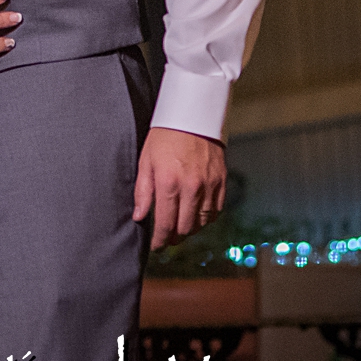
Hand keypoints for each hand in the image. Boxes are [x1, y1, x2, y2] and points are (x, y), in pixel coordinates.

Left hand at [133, 127, 226, 249]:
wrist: (192, 115)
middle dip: (174, 238)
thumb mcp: (146, 161)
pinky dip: (206, 218)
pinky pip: (216, 211)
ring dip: (190, 230)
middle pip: (185, 228)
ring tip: (179, 228)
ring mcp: (209, 185)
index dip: (159, 240)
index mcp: (169, 183)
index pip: (165, 224)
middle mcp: (192, 188)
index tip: (155, 246)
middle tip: (165, 238)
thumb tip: (139, 217)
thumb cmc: (164, 136)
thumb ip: (143, 191)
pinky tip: (196, 216)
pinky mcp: (221, 181)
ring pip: (202, 223)